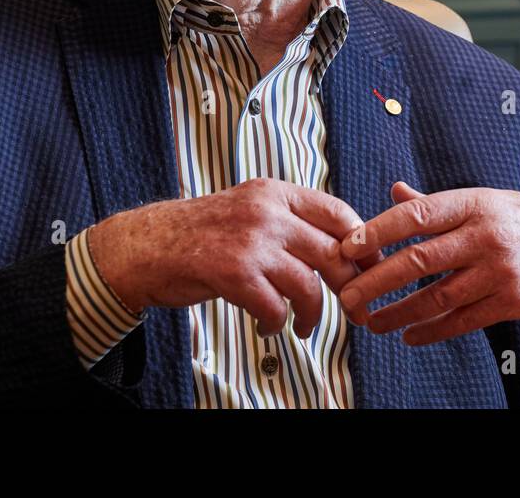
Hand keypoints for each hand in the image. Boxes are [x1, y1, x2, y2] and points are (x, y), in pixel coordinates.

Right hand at [88, 178, 377, 338]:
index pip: (338, 213)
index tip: (372, 268)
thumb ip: (290, 219)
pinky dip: (276, 324)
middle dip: (350, 287)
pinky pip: (275, 308)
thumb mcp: (250, 208)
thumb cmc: (202, 232)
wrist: (147, 245)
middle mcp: (266, 212)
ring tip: (305, 325)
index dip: (363, 244)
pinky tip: (269, 326)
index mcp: (275, 192)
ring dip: (312, 314)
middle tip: (355, 308)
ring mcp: (250, 242)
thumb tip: (343, 244)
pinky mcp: (232, 273)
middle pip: (333, 252)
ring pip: (309, 285)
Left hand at [337, 182, 519, 344]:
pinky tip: (409, 335)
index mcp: (477, 203)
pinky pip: (462, 321)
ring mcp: (501, 271)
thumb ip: (439, 203)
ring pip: (437, 296)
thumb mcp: (488, 201)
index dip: (379, 230)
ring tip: (371, 321)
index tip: (348, 245)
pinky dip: (432, 331)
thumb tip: (395, 192)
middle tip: (348, 295)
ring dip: (399, 313)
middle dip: (377, 280)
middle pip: (421, 259)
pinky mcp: (513, 302)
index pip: (419, 214)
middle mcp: (488, 235)